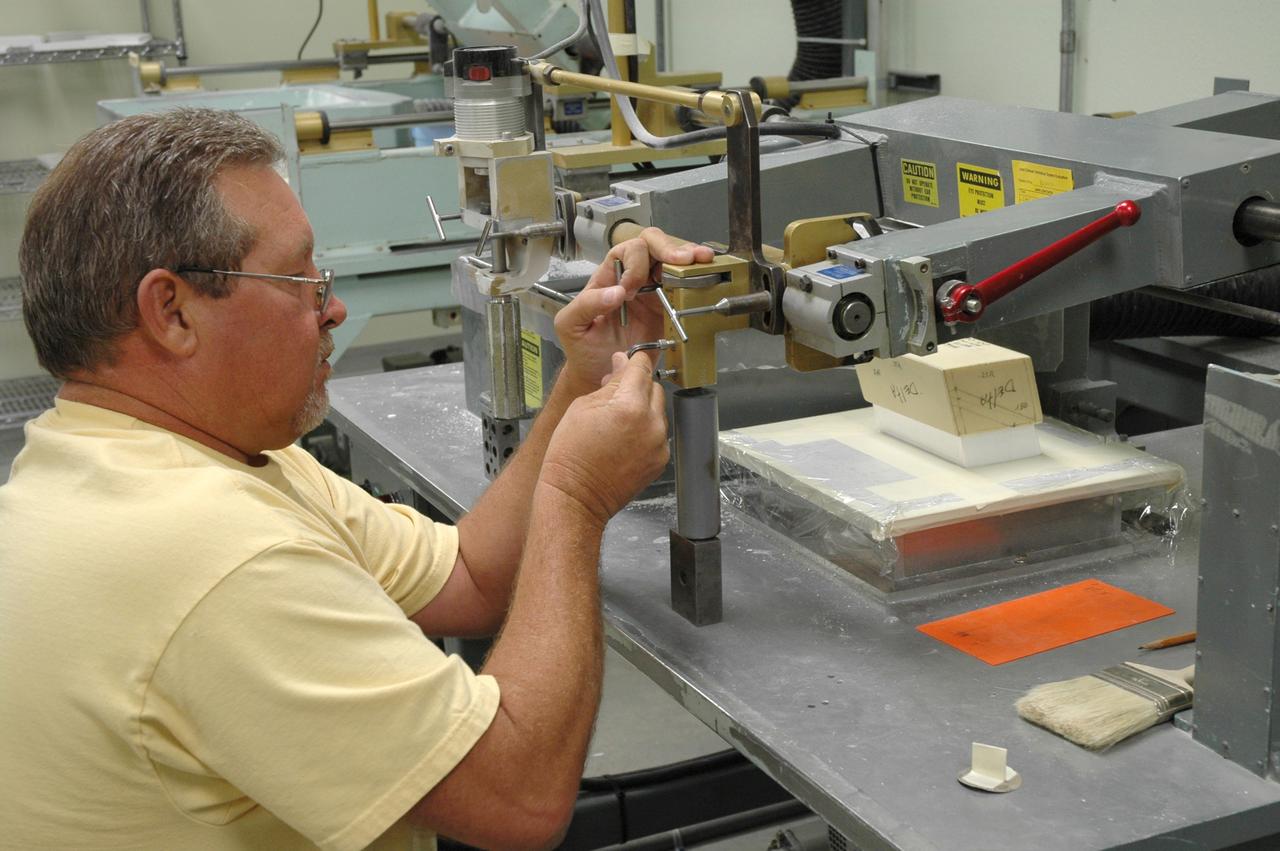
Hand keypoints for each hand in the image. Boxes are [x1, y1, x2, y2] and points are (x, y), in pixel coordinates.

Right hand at [539, 351, 669, 524]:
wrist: (576, 497)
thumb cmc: (571, 456)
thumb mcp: (582, 407)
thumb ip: (609, 383)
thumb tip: (621, 364)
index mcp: (630, 406)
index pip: (642, 368)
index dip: (633, 360)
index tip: (629, 359)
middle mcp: (652, 424)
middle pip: (653, 388)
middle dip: (637, 386)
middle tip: (613, 396)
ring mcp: (659, 444)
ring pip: (657, 411)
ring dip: (641, 409)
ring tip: (615, 423)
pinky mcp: (661, 460)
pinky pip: (658, 434)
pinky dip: (645, 431)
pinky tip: (623, 440)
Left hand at [554, 227, 713, 394]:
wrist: (600, 376)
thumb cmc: (583, 349)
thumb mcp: (570, 325)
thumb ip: (586, 304)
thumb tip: (616, 292)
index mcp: (608, 277)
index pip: (625, 250)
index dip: (634, 263)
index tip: (633, 288)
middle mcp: (632, 279)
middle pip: (652, 245)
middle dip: (669, 248)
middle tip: (683, 259)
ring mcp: (652, 293)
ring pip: (671, 261)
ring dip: (688, 258)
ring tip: (702, 260)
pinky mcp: (667, 309)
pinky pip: (683, 288)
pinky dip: (695, 278)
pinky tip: (705, 275)